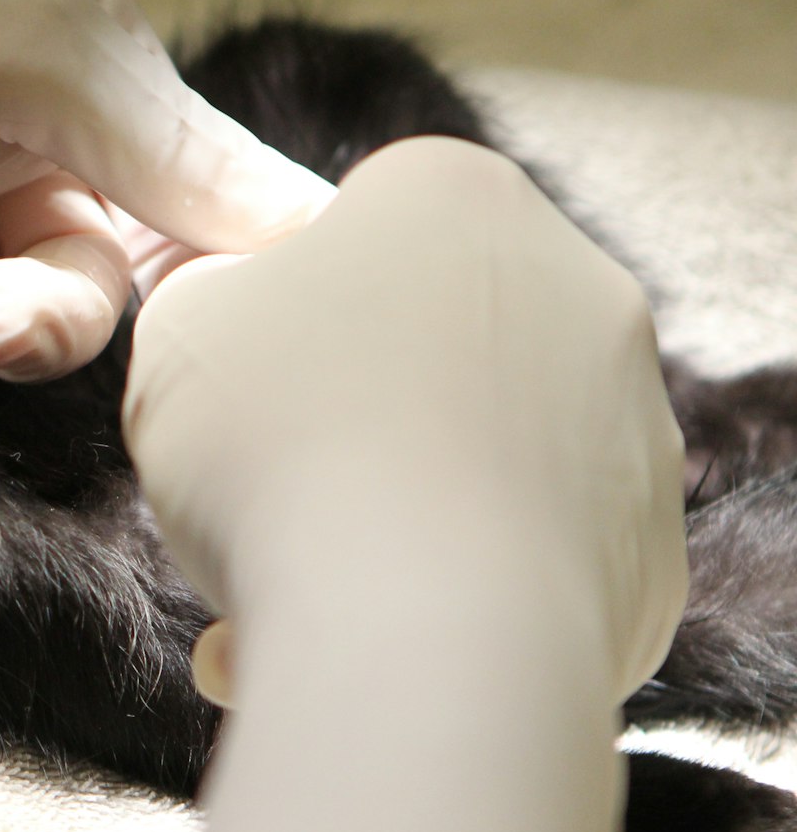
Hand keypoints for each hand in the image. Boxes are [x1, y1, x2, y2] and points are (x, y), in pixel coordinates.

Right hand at [124, 135, 685, 702]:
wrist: (419, 632)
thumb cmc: (281, 444)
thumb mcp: (180, 328)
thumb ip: (207, 292)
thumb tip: (237, 313)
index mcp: (457, 194)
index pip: (358, 223)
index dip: (281, 307)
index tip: (239, 382)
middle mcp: (576, 286)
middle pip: (427, 341)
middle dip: (344, 414)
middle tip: (259, 485)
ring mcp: (633, 420)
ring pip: (475, 458)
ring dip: (386, 511)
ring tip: (289, 585)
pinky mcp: (651, 550)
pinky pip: (522, 558)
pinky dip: (449, 592)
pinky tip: (364, 637)